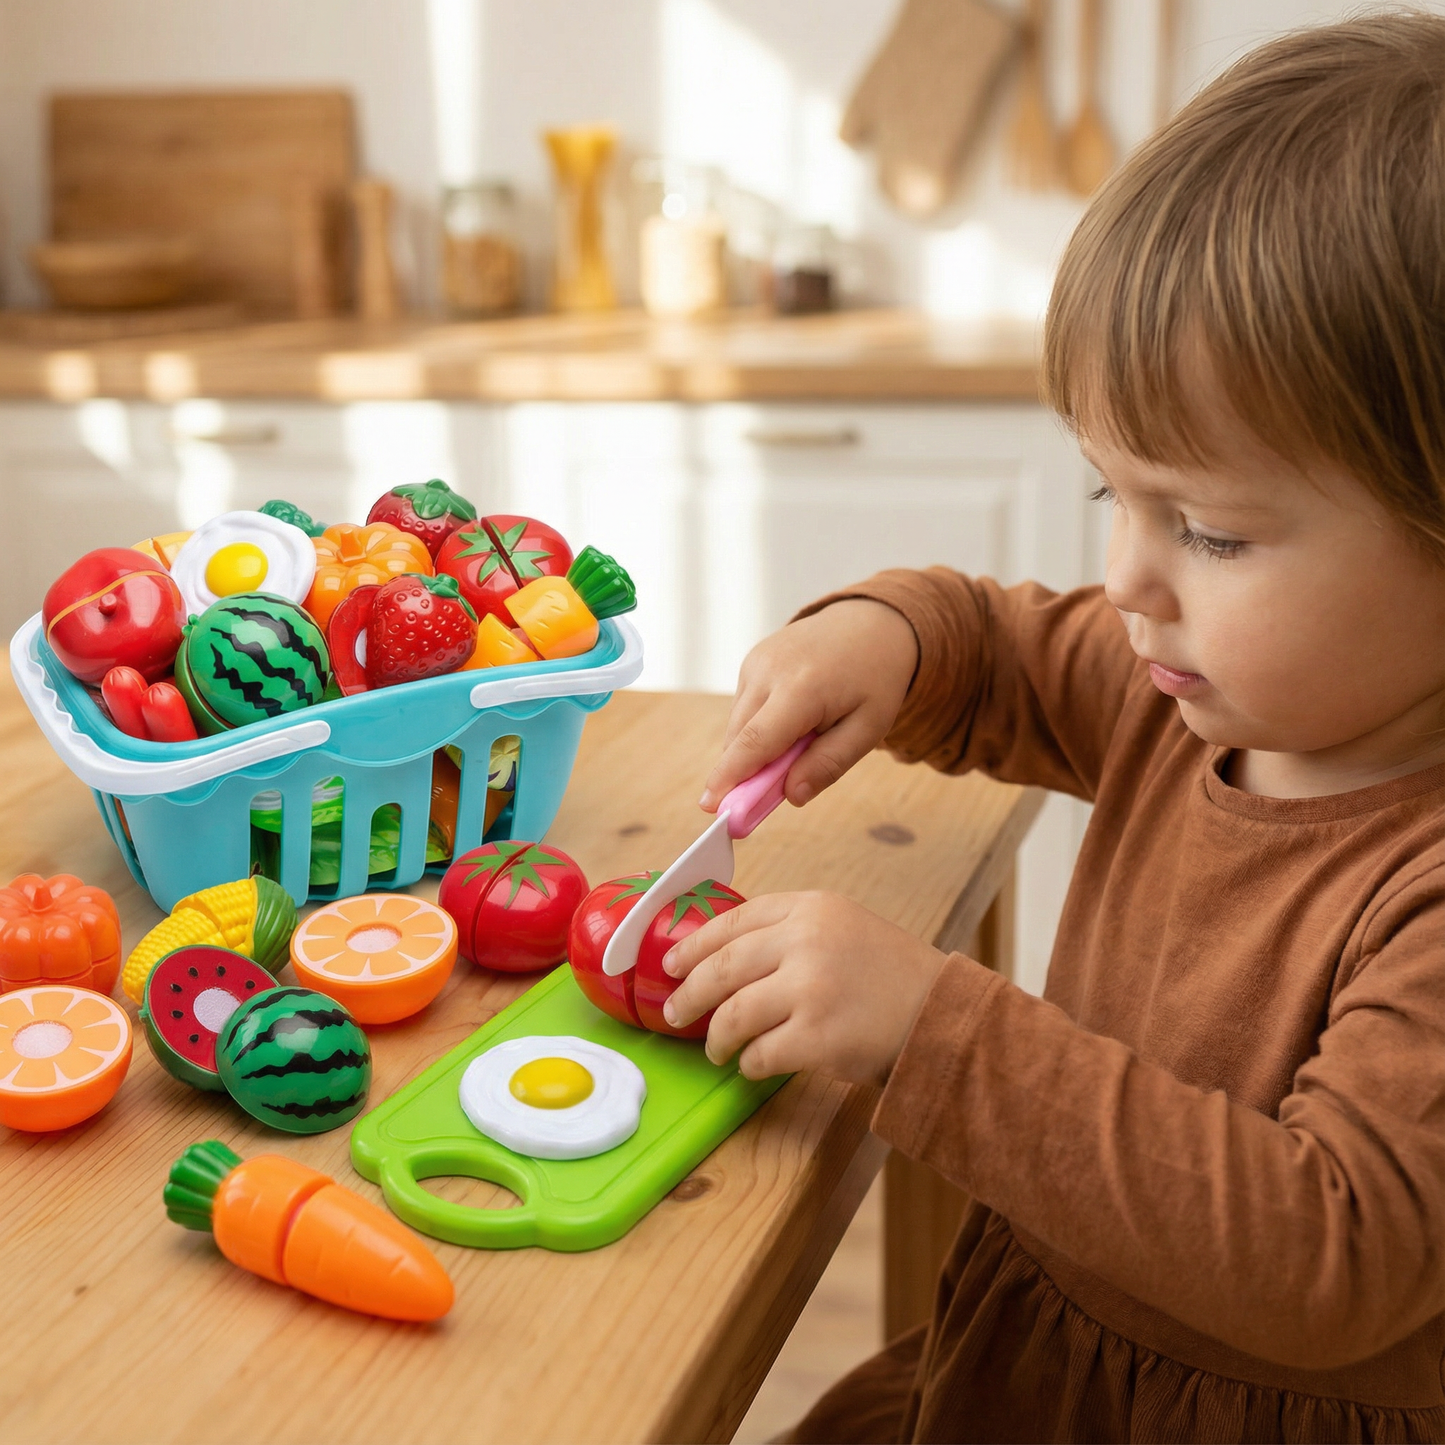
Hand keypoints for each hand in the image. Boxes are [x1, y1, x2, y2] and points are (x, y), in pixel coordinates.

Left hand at [661, 891, 946, 1086]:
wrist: (941, 1014)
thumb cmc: (889, 975)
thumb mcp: (843, 927)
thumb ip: (790, 931)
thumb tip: (719, 955)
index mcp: (812, 908)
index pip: (734, 919)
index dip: (694, 943)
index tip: (671, 963)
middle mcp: (808, 941)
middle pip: (722, 967)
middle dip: (690, 994)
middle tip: (676, 1013)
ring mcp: (811, 989)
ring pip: (733, 1013)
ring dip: (716, 1037)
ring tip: (715, 1049)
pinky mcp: (817, 1037)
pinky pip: (760, 1053)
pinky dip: (749, 1063)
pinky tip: (753, 1065)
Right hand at [699, 599, 917, 812]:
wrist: (871, 622)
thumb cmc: (874, 678)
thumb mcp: (868, 728)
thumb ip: (828, 764)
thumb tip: (791, 795)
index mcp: (802, 687)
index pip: (755, 741)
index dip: (730, 778)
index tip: (711, 808)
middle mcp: (770, 670)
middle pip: (739, 738)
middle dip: (743, 775)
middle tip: (761, 800)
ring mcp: (756, 662)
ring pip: (739, 725)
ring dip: (756, 749)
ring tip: (801, 743)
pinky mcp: (752, 661)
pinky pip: (745, 708)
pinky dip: (759, 726)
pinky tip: (791, 720)